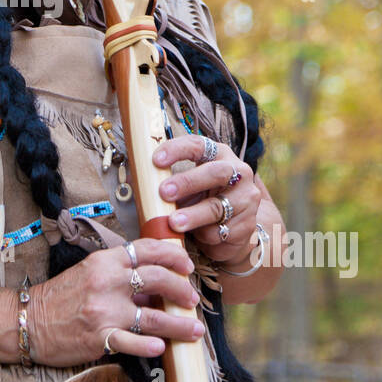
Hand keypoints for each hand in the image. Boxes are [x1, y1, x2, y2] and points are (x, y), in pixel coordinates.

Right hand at [26, 238, 204, 367]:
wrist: (28, 320)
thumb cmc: (60, 297)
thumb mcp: (89, 272)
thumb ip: (119, 274)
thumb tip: (155, 282)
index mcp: (105, 261)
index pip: (147, 250)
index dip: (173, 256)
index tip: (186, 265)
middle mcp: (107, 282)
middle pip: (158, 280)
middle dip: (182, 289)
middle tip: (192, 299)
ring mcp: (104, 311)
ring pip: (154, 317)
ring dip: (179, 324)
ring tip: (194, 329)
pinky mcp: (99, 337)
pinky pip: (132, 342)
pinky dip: (149, 345)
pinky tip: (162, 348)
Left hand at [153, 136, 260, 264]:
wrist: (233, 230)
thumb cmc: (202, 201)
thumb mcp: (186, 188)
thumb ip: (167, 182)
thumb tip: (134, 178)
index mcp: (219, 155)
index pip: (198, 145)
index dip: (177, 150)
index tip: (155, 160)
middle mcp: (237, 173)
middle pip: (215, 173)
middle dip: (187, 182)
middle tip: (164, 192)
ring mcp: (245, 199)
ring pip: (217, 207)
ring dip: (193, 215)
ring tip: (173, 222)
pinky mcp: (247, 225)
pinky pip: (222, 231)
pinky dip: (205, 235)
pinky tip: (197, 236)